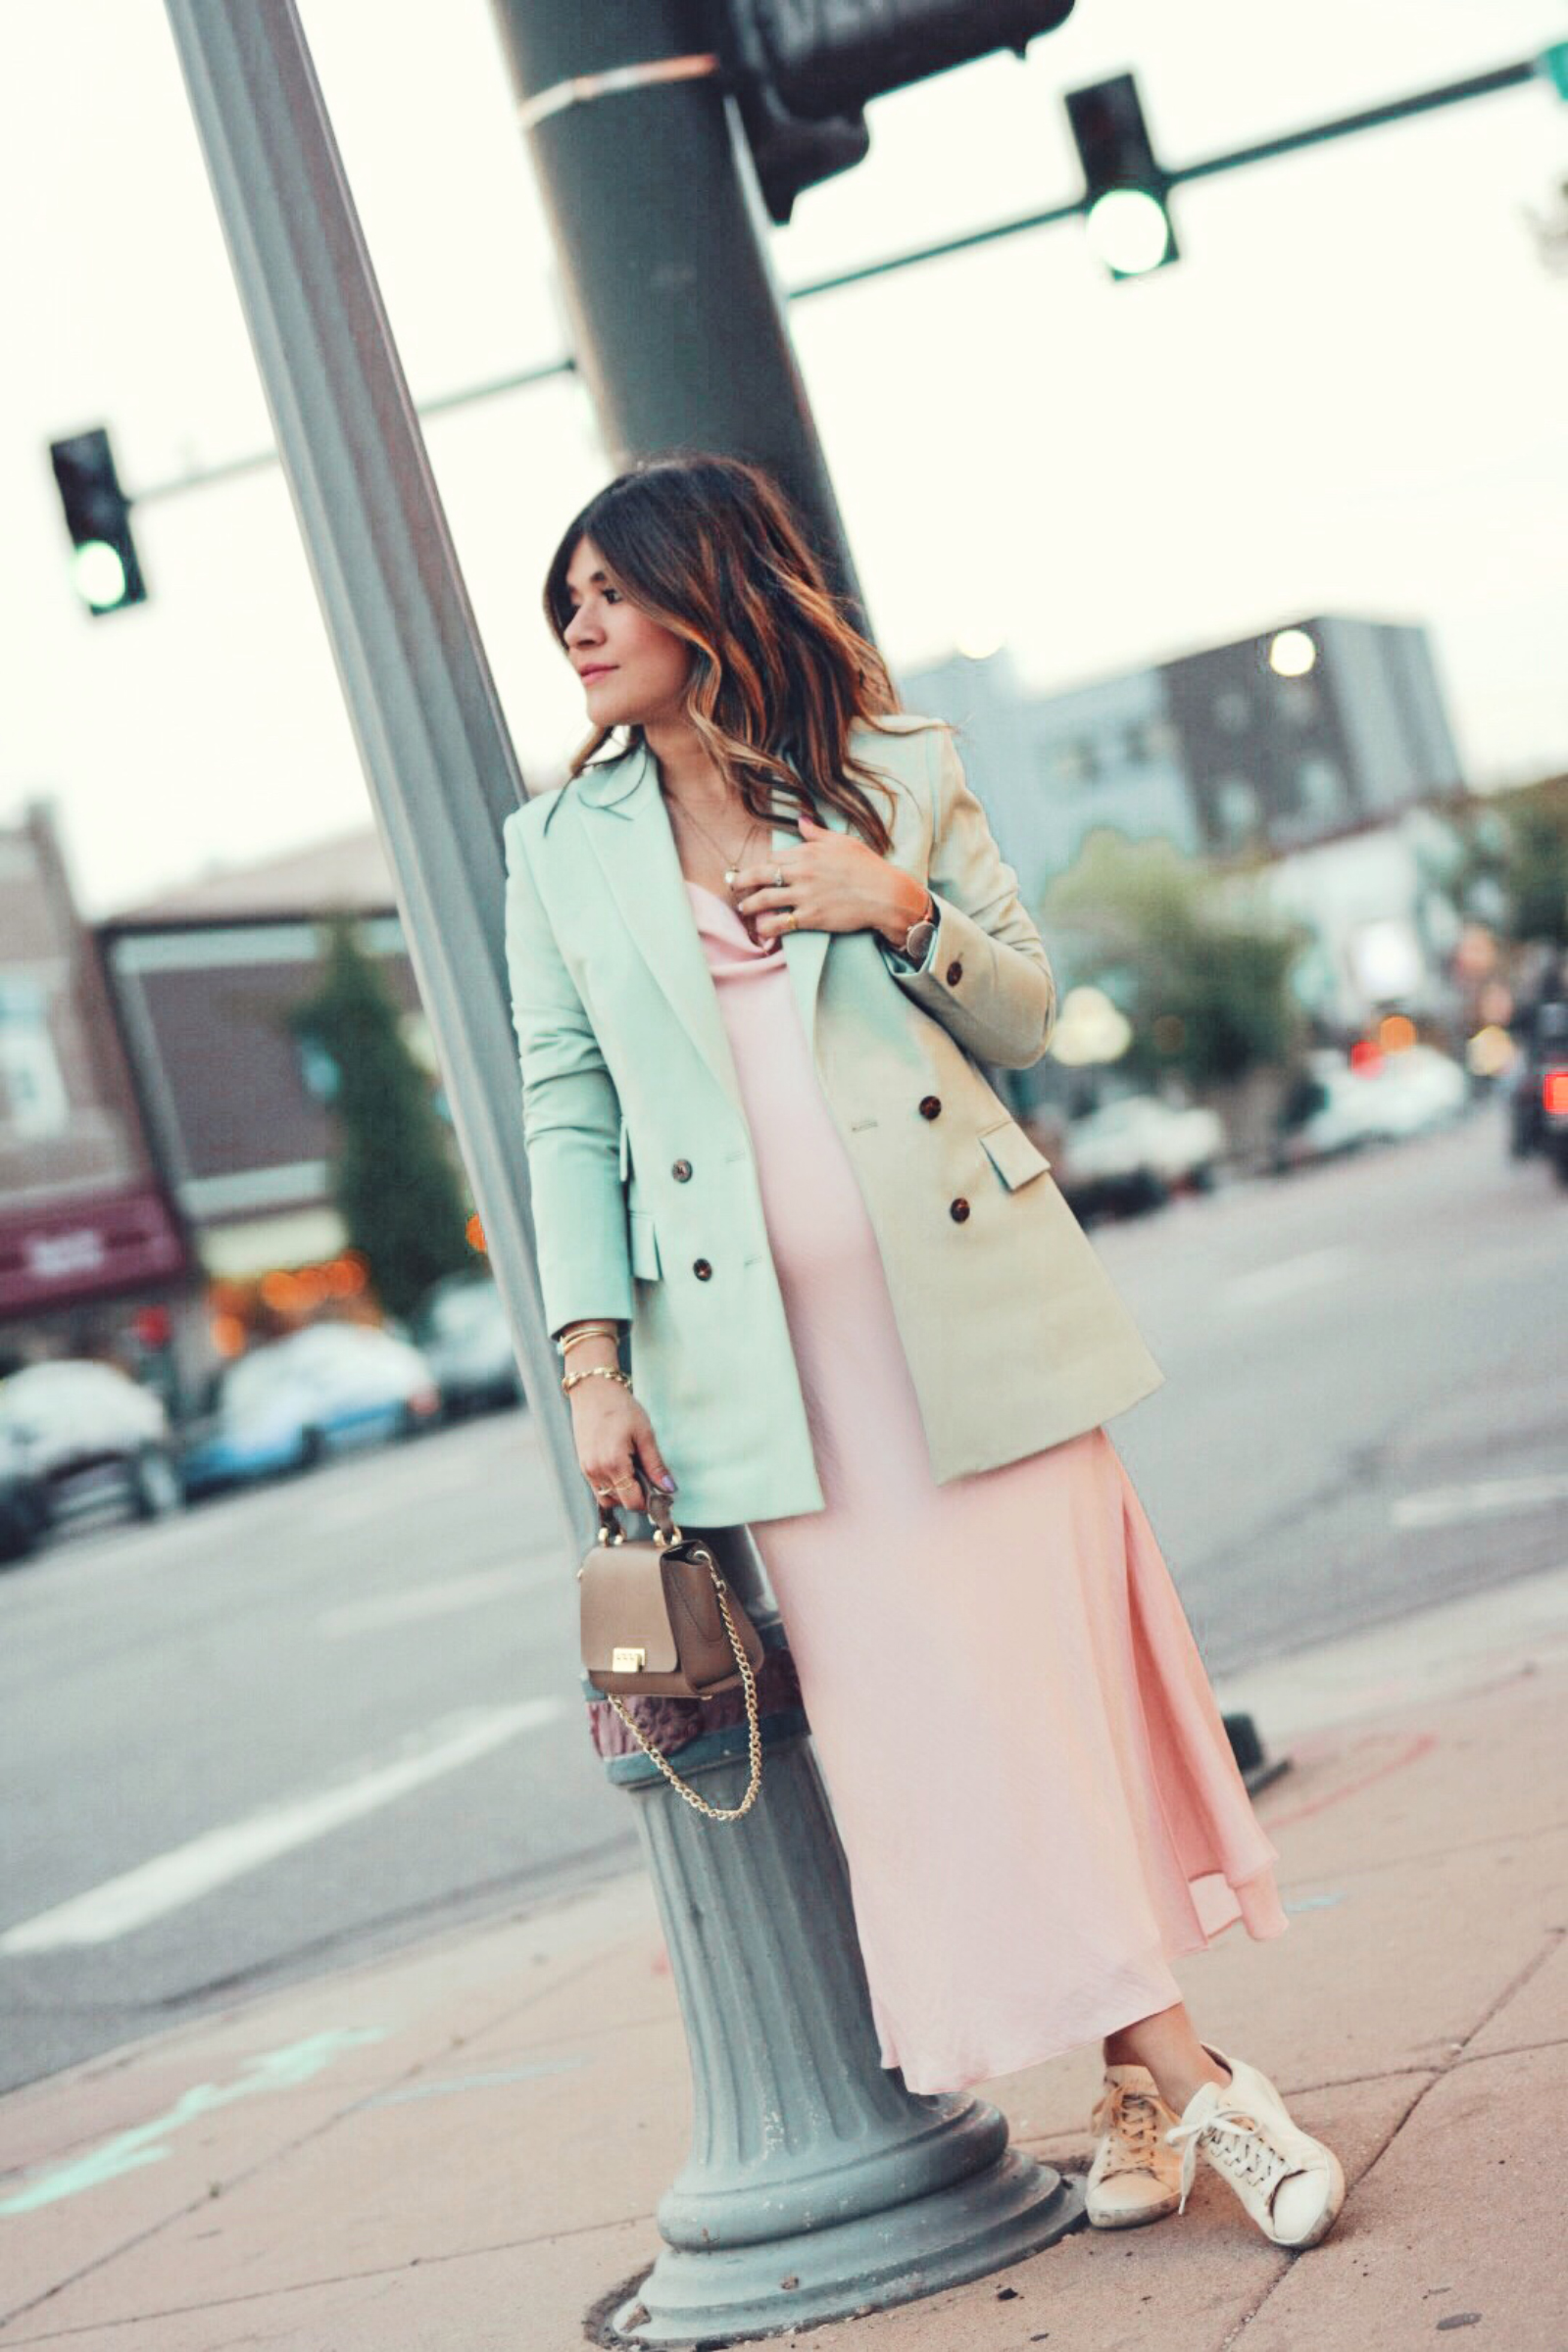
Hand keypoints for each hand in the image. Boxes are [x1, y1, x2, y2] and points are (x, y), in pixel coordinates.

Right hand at [569, 1376, 676, 1513]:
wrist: (593, 1390)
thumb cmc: (621, 1407)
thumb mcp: (644, 1434)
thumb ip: (656, 1465)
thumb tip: (669, 1489)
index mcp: (614, 1464)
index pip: (633, 1502)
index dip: (649, 1502)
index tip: (661, 1493)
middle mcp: (597, 1471)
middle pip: (621, 1503)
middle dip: (637, 1496)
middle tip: (649, 1477)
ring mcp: (587, 1470)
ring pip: (608, 1499)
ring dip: (623, 1493)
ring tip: (634, 1470)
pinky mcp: (583, 1465)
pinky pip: (598, 1488)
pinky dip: (612, 1486)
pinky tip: (622, 1467)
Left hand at [732, 812, 927, 945]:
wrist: (885, 895)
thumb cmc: (868, 867)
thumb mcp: (843, 842)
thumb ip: (817, 833)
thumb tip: (801, 819)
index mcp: (808, 852)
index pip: (775, 857)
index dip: (766, 865)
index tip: (761, 871)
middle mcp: (801, 872)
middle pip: (761, 874)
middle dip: (742, 880)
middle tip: (733, 884)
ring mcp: (804, 896)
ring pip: (764, 899)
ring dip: (748, 905)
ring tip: (742, 909)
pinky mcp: (810, 918)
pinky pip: (780, 923)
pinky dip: (766, 927)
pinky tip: (760, 930)